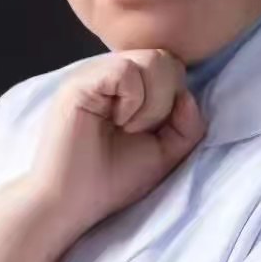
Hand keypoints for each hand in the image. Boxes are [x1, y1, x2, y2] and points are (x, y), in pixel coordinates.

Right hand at [28, 49, 205, 235]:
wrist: (72, 203)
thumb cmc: (113, 179)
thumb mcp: (166, 152)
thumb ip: (187, 125)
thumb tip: (187, 95)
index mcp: (129, 86)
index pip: (171, 66)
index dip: (174, 98)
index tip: (154, 131)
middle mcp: (111, 73)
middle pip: (166, 58)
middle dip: (166, 100)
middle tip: (139, 130)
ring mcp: (94, 73)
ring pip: (152, 60)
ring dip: (152, 103)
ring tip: (126, 127)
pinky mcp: (81, 81)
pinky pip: (126, 70)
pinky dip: (132, 100)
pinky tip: (115, 121)